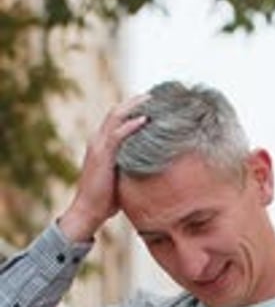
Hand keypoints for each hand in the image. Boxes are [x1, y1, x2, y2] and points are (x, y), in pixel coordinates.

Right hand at [58, 94, 148, 242]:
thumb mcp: (122, 177)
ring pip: (116, 117)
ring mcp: (98, 146)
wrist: (88, 211)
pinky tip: (145, 119)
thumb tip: (154, 166)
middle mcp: (97, 140)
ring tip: (152, 99)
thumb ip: (132, 166)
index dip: (133, 109)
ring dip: (134, 106)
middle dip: (135, 102)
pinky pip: (117, 135)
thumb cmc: (106, 199)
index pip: (117, 119)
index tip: (151, 103)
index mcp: (101, 144)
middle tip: (155, 95)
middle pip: (117, 112)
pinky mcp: (101, 155)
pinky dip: (131, 125)